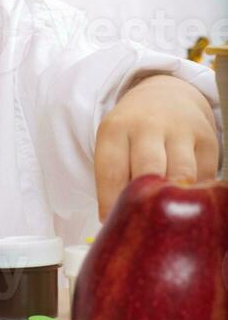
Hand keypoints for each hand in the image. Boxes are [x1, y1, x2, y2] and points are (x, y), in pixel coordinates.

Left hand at [94, 74, 219, 221]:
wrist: (165, 94)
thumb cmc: (133, 131)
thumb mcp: (114, 143)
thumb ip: (113, 178)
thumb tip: (115, 223)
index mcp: (116, 128)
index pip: (112, 172)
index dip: (112, 204)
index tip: (114, 224)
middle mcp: (148, 126)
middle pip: (148, 170)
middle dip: (146, 201)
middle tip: (144, 225)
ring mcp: (180, 131)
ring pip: (181, 174)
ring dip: (175, 200)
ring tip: (168, 216)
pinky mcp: (207, 140)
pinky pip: (205, 177)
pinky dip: (196, 195)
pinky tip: (186, 203)